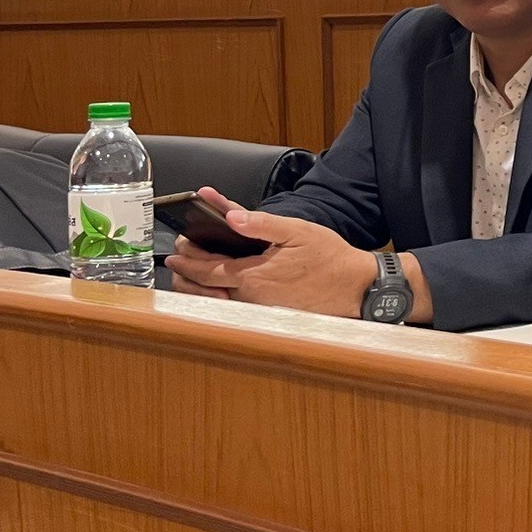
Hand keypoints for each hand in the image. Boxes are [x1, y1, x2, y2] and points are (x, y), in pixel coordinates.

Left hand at [160, 190, 378, 315]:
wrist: (356, 288)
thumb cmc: (330, 258)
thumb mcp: (296, 230)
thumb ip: (261, 223)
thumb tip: (230, 216)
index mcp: (253, 276)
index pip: (206, 269)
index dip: (187, 260)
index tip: (175, 251)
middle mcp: (251, 298)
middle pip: (205, 290)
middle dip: (186, 274)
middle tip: (177, 262)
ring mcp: (259, 309)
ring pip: (217, 301)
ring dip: (199, 288)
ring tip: (189, 276)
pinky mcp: (268, 314)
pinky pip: (234, 306)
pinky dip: (219, 295)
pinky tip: (219, 287)